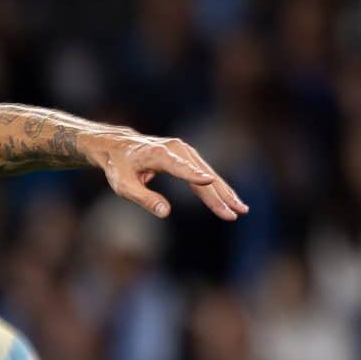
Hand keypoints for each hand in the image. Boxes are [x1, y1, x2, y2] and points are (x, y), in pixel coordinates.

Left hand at [91, 130, 246, 220]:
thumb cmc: (119, 167)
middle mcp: (177, 149)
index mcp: (160, 154)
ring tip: (240, 209)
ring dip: (225, 193)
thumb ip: (145, 199)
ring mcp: (186, 151)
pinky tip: (230, 200)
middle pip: (202, 174)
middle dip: (219, 195)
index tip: (209, 181)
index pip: (179, 167)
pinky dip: (219, 188)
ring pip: (210, 174)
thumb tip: (166, 212)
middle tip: (235, 212)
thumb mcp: (124, 186)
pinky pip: (206, 173)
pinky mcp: (189, 156)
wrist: (121, 147)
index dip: (194, 174)